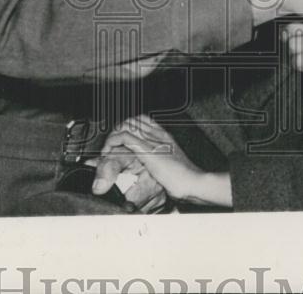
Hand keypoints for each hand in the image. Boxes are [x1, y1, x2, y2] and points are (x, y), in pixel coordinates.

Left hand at [93, 116, 231, 207]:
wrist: (194, 182)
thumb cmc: (186, 178)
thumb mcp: (172, 165)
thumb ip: (162, 162)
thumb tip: (154, 167)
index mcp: (165, 136)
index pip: (142, 120)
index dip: (129, 126)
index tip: (121, 139)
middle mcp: (158, 134)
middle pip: (132, 121)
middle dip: (118, 130)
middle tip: (112, 146)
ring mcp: (152, 141)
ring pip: (126, 126)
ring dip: (113, 137)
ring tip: (108, 150)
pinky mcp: (147, 150)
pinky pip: (124, 138)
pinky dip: (113, 143)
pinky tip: (110, 153)